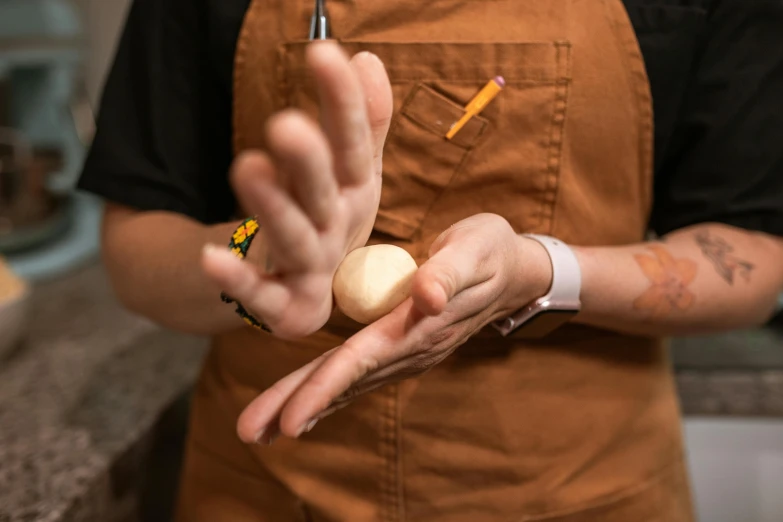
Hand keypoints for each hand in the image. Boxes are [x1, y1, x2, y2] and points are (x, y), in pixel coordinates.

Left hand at [200, 41, 393, 338]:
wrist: (310, 287)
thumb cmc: (330, 217)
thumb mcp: (352, 171)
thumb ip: (362, 121)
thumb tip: (367, 59)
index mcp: (355, 192)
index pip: (353, 144)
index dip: (343, 103)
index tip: (323, 53)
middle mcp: (338, 229)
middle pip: (324, 193)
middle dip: (309, 161)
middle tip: (286, 125)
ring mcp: (313, 270)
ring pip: (295, 239)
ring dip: (274, 209)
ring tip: (247, 168)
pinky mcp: (285, 308)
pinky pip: (259, 294)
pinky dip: (237, 280)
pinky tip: (209, 258)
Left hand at [235, 214, 552, 443]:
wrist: (513, 272)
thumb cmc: (490, 252)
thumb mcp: (475, 249)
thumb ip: (449, 272)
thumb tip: (428, 297)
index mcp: (418, 326)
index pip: (363, 360)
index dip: (325, 387)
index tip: (290, 418)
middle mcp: (408, 349)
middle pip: (345, 380)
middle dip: (297, 404)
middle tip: (250, 432)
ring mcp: (404, 352)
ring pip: (347, 382)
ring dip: (303, 403)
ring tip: (260, 429)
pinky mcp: (399, 346)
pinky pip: (356, 373)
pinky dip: (325, 391)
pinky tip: (300, 406)